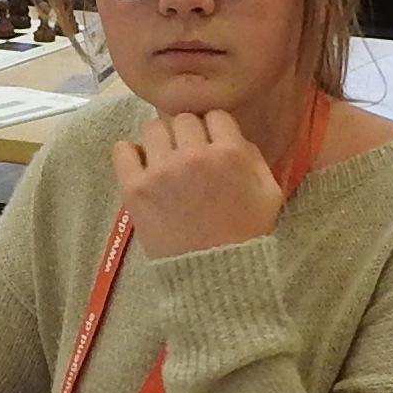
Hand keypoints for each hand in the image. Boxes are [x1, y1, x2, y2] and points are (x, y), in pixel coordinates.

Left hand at [115, 110, 287, 257]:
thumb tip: (230, 134)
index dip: (214, 130)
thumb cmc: (246, 235)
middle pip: (183, 119)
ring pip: (153, 128)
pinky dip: (130, 153)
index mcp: (230, 153)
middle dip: (188, 135)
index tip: (211, 146)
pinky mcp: (135, 188)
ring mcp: (161, 171)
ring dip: (161, 141)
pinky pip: (123, 150)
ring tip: (166, 162)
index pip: (215, 115)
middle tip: (188, 157)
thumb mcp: (270, 193)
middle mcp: (194, 155)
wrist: (214, 276)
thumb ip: (254, 155)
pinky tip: (141, 166)